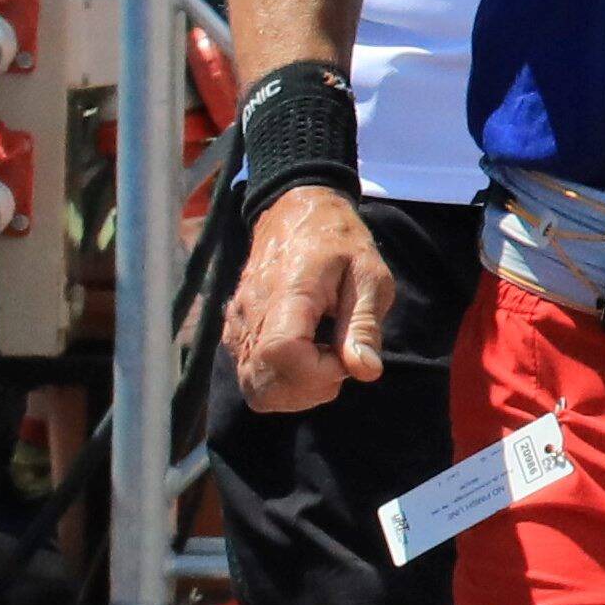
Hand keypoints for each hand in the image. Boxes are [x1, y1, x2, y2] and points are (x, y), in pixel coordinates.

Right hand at [223, 188, 394, 411]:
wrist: (296, 215)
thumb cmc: (340, 242)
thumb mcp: (369, 275)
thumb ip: (363, 324)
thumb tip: (365, 372)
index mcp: (288, 294)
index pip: (283, 355)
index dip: (319, 371)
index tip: (346, 354)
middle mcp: (252, 315)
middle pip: (264, 386)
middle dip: (311, 388)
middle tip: (339, 358)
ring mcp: (238, 327)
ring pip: (255, 390)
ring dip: (297, 389)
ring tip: (324, 356)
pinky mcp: (235, 335)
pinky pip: (250, 377)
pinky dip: (281, 381)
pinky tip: (306, 354)